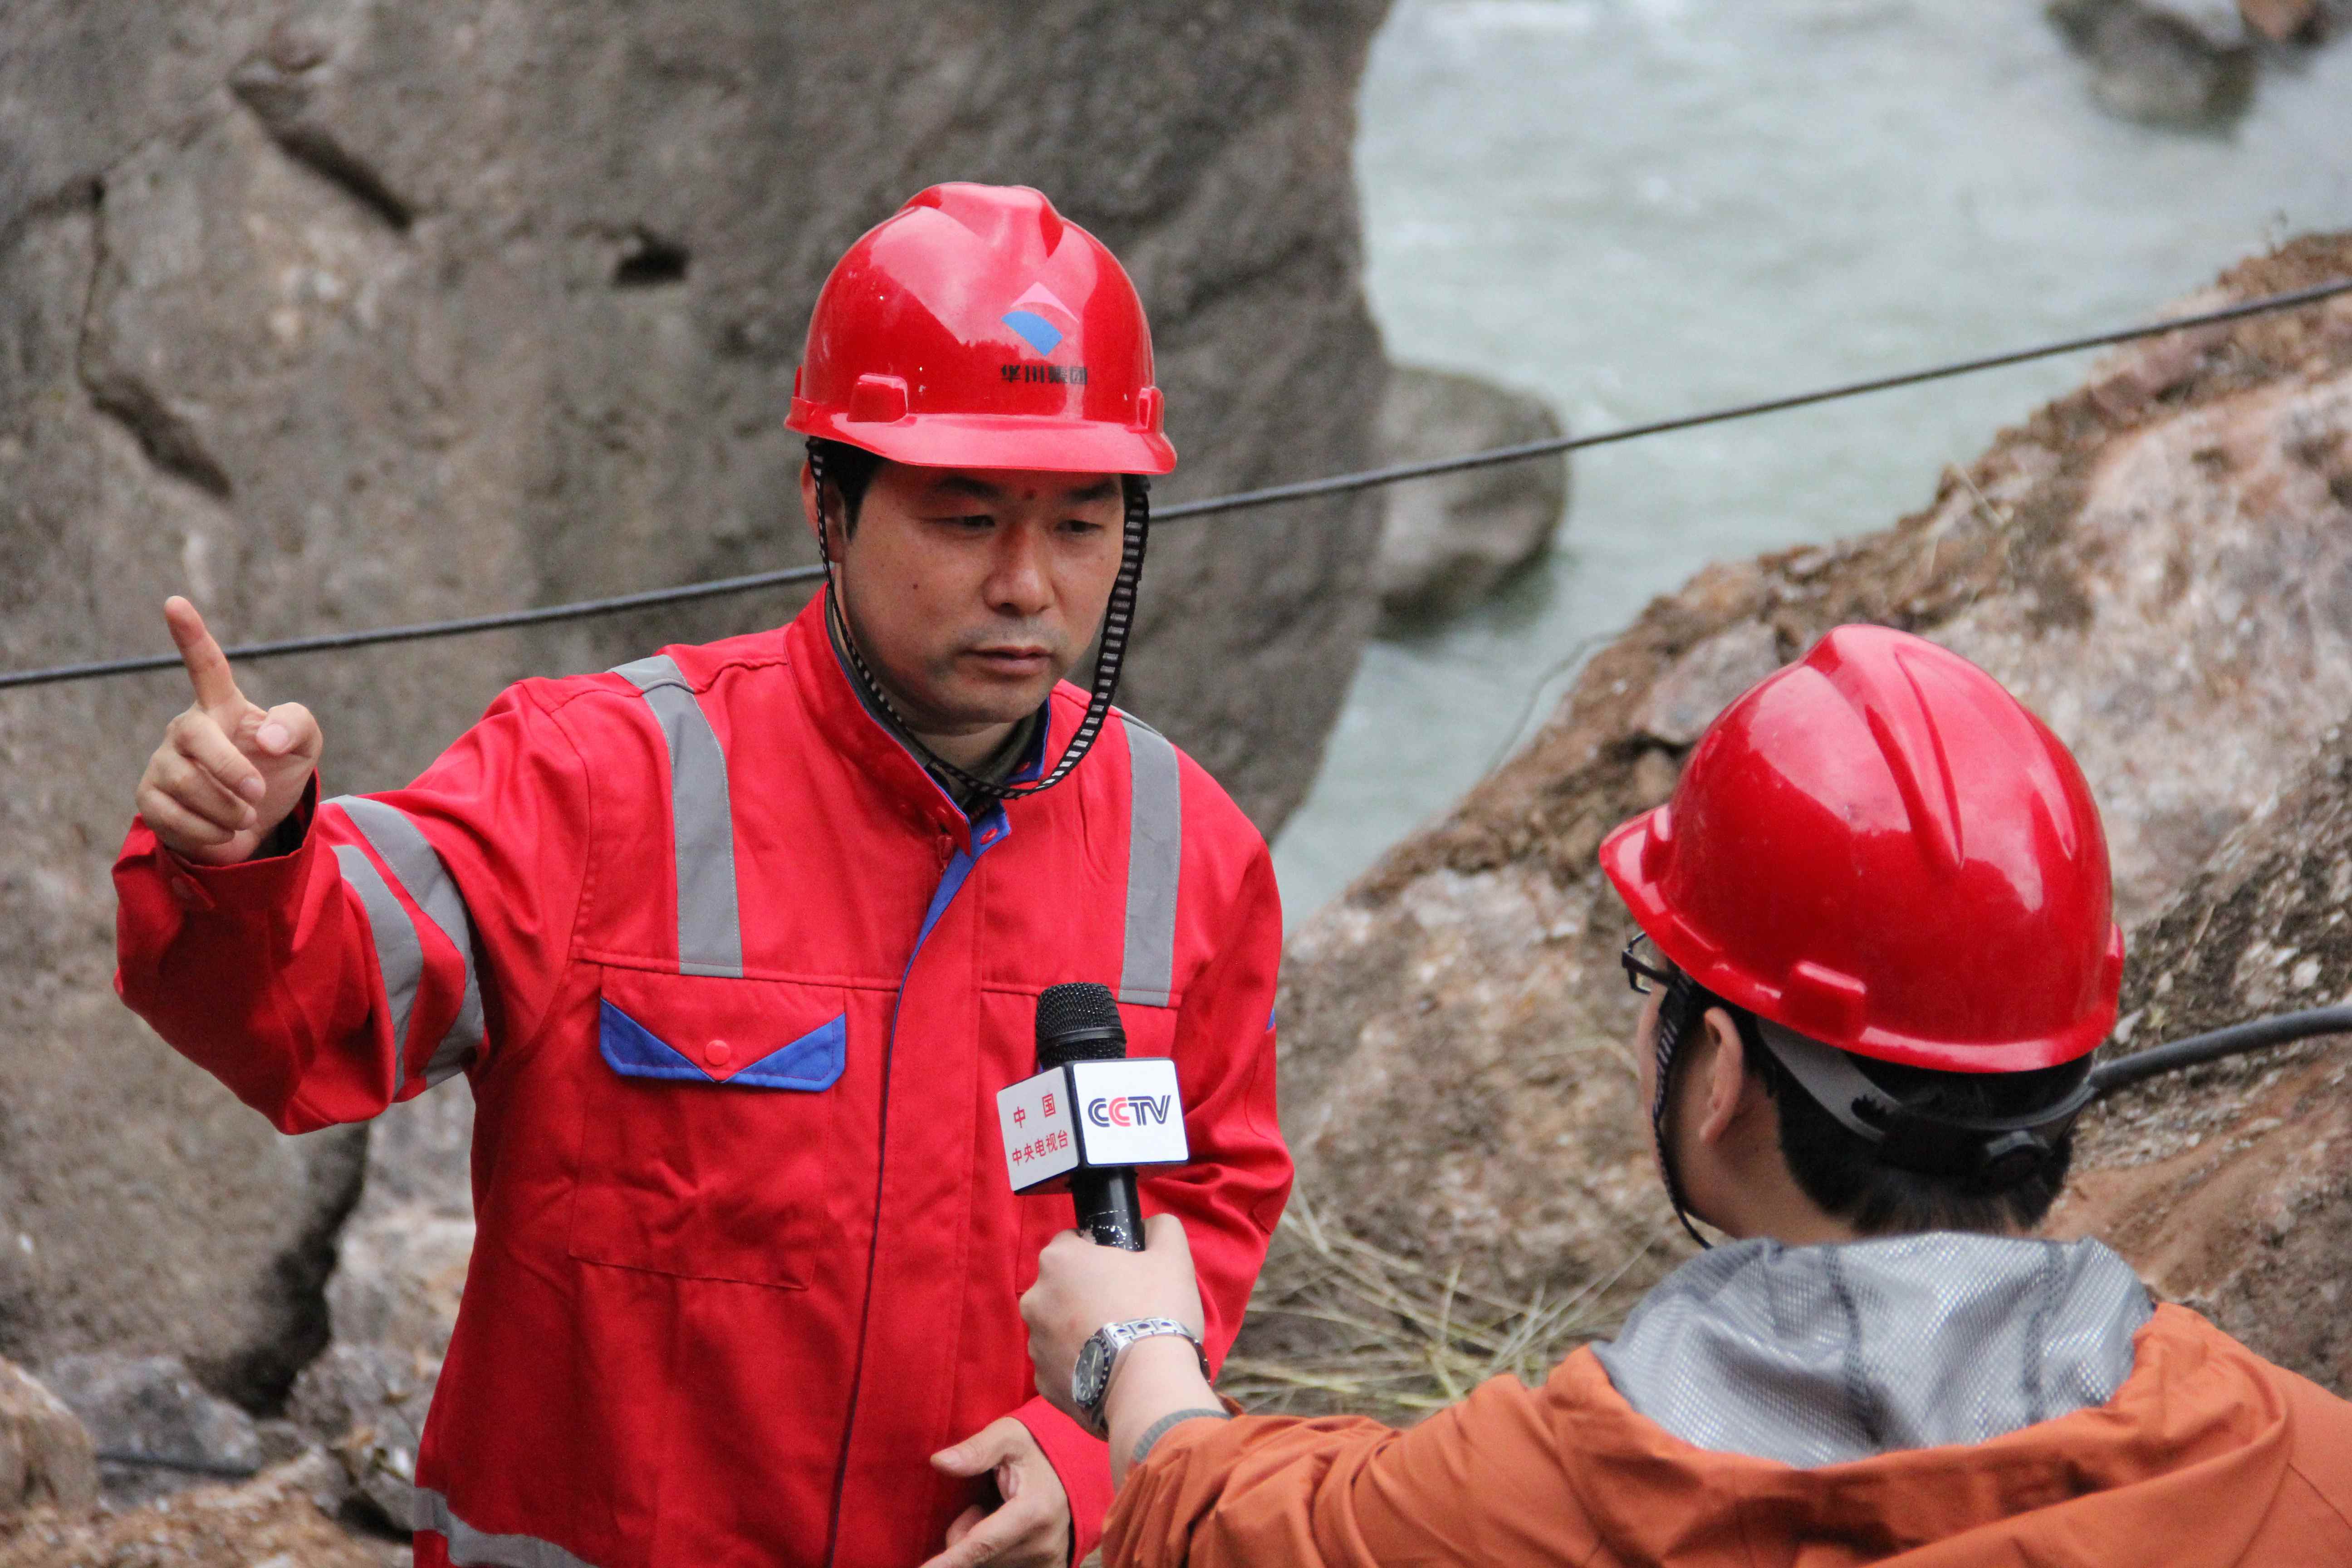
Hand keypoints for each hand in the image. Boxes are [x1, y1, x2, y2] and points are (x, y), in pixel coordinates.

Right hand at [134, 597, 321, 863]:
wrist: (254, 826)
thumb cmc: (274, 773)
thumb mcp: (305, 746)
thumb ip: (298, 724)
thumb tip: (268, 737)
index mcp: (222, 706)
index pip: (205, 665)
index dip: (191, 634)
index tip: (175, 602)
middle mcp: (186, 729)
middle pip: (197, 738)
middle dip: (230, 770)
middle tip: (257, 793)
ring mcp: (163, 762)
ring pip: (187, 783)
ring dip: (227, 808)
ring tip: (245, 815)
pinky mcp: (150, 798)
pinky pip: (175, 816)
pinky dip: (211, 831)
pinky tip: (224, 830)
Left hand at [918, 1416, 1069, 1567]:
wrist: (1079, 1465)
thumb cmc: (1037, 1448)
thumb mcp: (1008, 1437)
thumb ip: (976, 1450)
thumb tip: (939, 1462)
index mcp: (1033, 1511)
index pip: (981, 1544)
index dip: (950, 1561)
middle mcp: (1042, 1544)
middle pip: (979, 1558)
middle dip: (964, 1535)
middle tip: (979, 1504)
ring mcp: (1048, 1561)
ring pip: (989, 1566)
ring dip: (980, 1546)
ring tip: (997, 1514)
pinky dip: (995, 1555)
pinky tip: (1005, 1533)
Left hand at [1020, 1214, 1205, 1428]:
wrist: (1149, 1387)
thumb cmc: (1157, 1311)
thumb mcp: (1172, 1256)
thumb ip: (1160, 1229)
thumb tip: (1150, 1226)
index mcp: (1058, 1260)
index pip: (1073, 1242)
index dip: (1099, 1253)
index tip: (1123, 1272)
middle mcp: (1036, 1299)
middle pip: (1063, 1286)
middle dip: (1087, 1293)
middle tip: (1125, 1308)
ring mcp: (1035, 1344)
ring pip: (1059, 1326)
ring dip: (1080, 1330)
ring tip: (1119, 1343)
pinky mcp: (1042, 1382)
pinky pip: (1061, 1364)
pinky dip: (1080, 1365)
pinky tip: (1108, 1370)